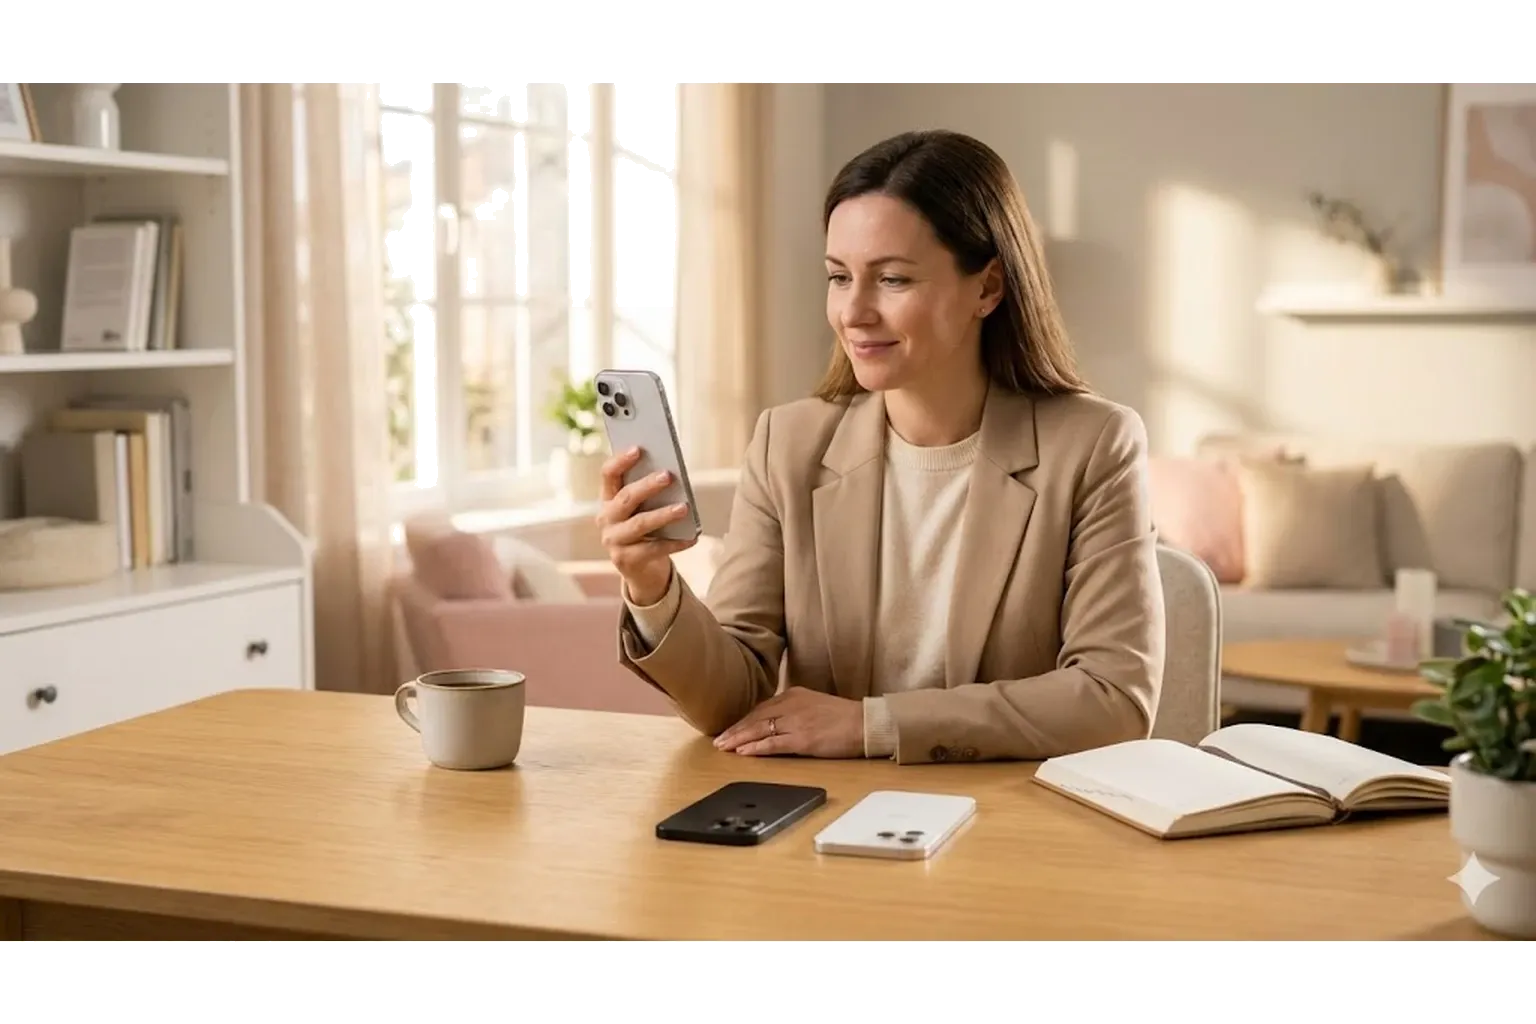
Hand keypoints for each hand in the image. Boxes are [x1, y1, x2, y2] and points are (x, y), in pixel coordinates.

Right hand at [596, 446, 696, 605]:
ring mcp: (614, 541)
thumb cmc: (646, 530)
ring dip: (663, 514)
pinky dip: (675, 543)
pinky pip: (654, 549)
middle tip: (668, 476)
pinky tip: (692, 537)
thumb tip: (671, 475)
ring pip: (639, 524)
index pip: (608, 475)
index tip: (638, 449)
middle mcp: (606, 519)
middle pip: (625, 498)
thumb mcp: (643, 509)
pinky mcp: (626, 560)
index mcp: (608, 499)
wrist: (642, 570)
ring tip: (684, 508)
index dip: (620, 461)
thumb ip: (650, 493)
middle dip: (647, 486)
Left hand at [713, 688, 864, 758]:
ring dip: (739, 739)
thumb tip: (777, 722)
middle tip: (718, 740)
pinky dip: (755, 748)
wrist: (865, 723)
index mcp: (794, 695)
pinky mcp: (802, 739)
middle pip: (755, 718)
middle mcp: (792, 705)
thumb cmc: (844, 717)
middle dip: (735, 730)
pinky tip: (743, 752)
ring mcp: (796, 722)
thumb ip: (795, 710)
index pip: (761, 708)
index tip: (731, 729)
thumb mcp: (815, 705)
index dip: (743, 720)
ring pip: (759, 730)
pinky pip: (773, 744)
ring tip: (724, 746)